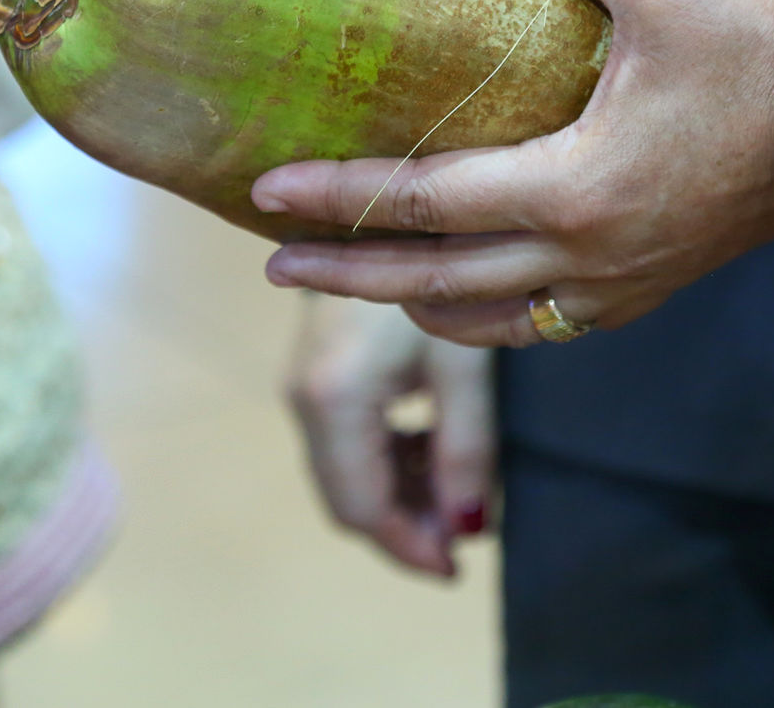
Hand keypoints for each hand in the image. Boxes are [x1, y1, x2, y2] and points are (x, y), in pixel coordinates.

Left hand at [255, 0, 773, 346]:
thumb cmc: (768, 51)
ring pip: (486, 319)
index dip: (339, 192)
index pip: (425, 199)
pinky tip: (464, 294)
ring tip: (356, 282)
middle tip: (271, 262)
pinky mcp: (646, 290)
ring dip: (411, 302)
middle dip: (345, 271)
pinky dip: (485, 317)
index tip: (265, 188)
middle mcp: (588, 257)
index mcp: (577, 187)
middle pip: (434, 279)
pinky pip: (540, 325)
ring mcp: (618, 286)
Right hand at [288, 294, 493, 576]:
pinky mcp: (312, 375)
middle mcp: (304, 400)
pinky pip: (342, 444)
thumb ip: (467, 451)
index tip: (456, 567)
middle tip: (463, 534)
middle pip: (346, 500)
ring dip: (397, 494)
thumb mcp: (461, 364)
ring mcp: (302, 387)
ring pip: (343, 475)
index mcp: (336, 400)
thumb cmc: (432, 271)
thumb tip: (471, 530)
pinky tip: (428, 445)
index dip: (409, 546)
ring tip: (456, 489)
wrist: (372, 205)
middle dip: (404, 526)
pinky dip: (384, 461)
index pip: (363, 507)